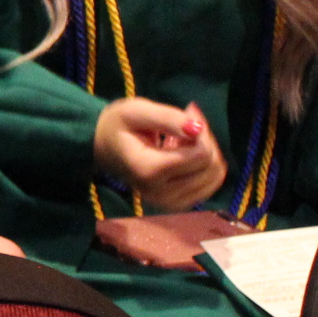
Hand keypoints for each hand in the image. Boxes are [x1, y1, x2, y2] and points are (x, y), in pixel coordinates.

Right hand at [95, 97, 227, 212]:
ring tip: (184, 141)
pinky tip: (186, 156)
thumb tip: (198, 129)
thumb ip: (168, 118)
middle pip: (210, 166)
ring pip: (214, 177)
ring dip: (207, 153)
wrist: (103, 148)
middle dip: (205, 140)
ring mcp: (169, 203)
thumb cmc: (118, 126)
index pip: (200, 154)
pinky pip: (210, 186)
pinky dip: (205, 167)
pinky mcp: (176, 205)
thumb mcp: (136, 111)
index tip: (187, 113)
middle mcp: (160, 193)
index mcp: (148, 170)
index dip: (200, 131)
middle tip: (186, 123)